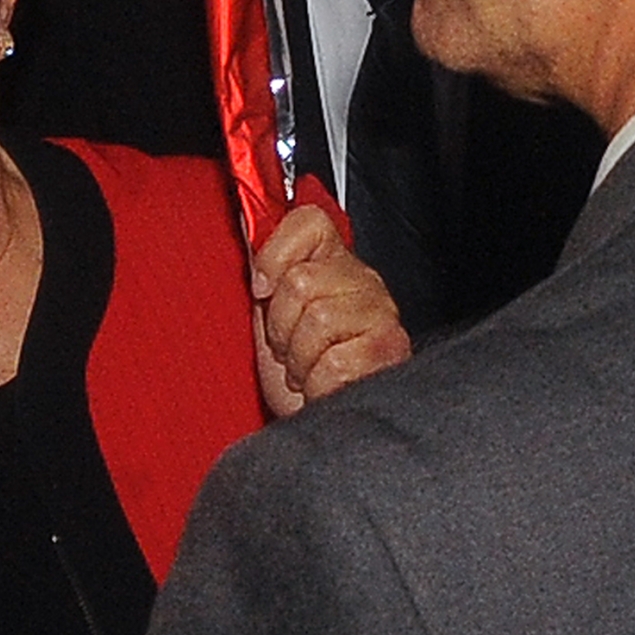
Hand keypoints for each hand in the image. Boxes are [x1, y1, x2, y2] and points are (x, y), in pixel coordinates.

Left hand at [251, 202, 412, 415]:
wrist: (315, 420)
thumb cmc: (296, 369)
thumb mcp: (268, 311)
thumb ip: (263, 263)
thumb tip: (242, 213)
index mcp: (334, 263)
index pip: (308, 221)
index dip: (275, 254)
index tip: (262, 289)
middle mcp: (364, 283)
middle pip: (301, 281)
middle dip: (280, 325)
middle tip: (289, 345)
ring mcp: (383, 316)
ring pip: (318, 320)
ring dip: (300, 357)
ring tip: (307, 366)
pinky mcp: (391, 353)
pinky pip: (336, 361)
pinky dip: (318, 383)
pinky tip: (323, 385)